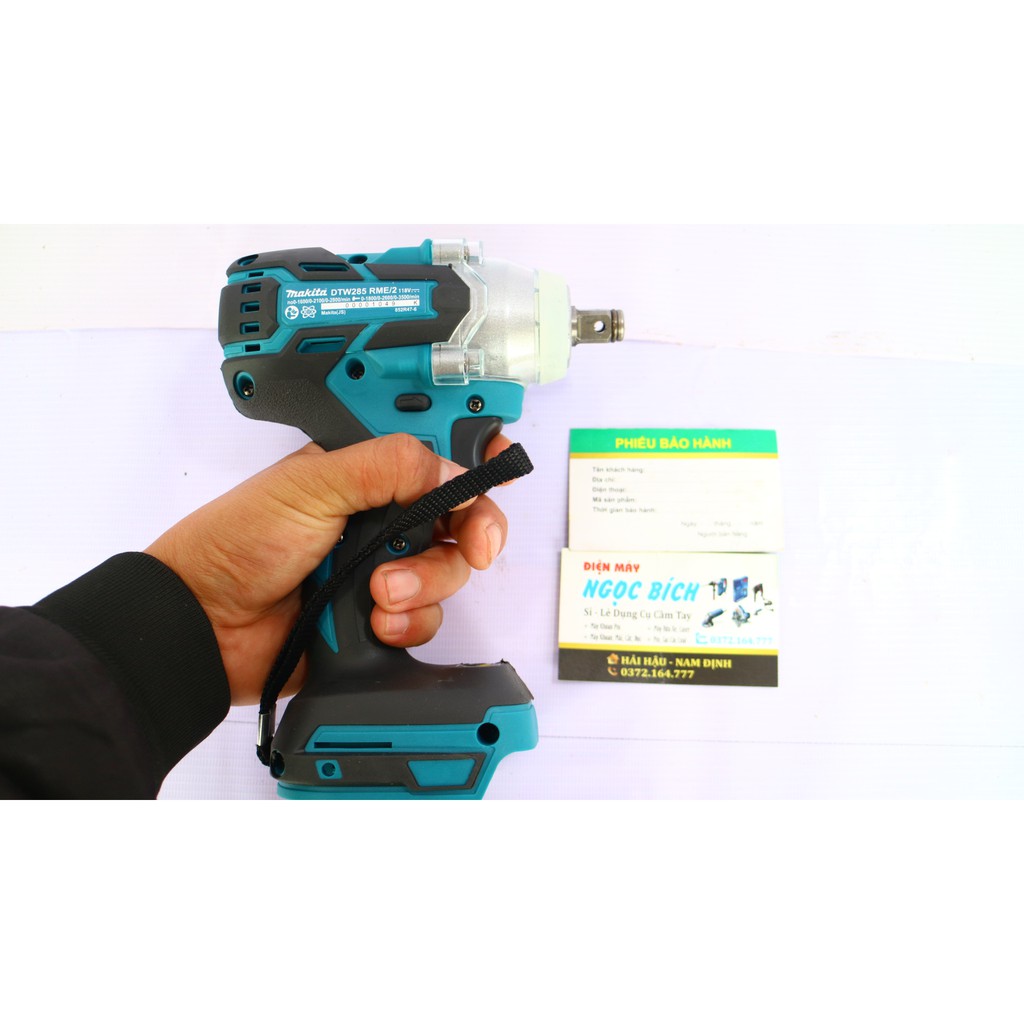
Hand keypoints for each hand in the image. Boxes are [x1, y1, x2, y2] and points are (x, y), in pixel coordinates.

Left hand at [145, 433, 509, 704]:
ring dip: (426, 582)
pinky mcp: (383, 616)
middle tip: (472, 546)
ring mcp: (385, 566)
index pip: (436, 446)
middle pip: (462, 512)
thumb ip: (384, 467)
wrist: (206, 627)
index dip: (475, 450)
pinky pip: (428, 618)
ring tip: (379, 590)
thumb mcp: (310, 487)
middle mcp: (383, 514)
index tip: (498, 463)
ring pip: (450, 569)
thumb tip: (447, 467)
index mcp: (366, 469)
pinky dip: (408, 622)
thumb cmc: (237, 543)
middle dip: (473, 529)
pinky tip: (373, 622)